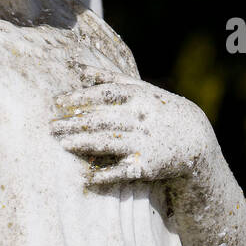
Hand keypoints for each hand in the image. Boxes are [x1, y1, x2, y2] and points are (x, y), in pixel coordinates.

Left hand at [50, 79, 214, 188]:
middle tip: (51, 126)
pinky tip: (87, 178)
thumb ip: (108, 78)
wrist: (194, 138)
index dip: (80, 98)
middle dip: (74, 123)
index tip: (59, 102)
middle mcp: (140, 119)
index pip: (104, 94)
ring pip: (108, 143)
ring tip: (63, 145)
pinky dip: (104, 175)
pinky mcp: (146, 166)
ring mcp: (143, 143)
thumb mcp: (140, 88)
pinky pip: (122, 171)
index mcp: (138, 97)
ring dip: (83, 144)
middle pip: (101, 119)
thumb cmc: (158, 109)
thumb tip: (77, 68)